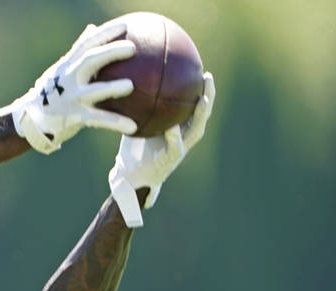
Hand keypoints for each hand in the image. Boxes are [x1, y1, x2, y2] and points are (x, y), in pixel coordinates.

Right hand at [10, 21, 138, 154]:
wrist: (29, 119)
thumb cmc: (49, 91)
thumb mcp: (61, 69)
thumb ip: (77, 51)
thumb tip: (92, 28)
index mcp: (67, 65)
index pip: (86, 44)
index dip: (105, 33)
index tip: (124, 26)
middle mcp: (68, 79)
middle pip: (89, 60)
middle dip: (110, 52)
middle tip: (131, 48)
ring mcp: (70, 98)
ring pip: (92, 91)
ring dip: (110, 88)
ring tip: (130, 86)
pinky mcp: (74, 117)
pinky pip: (97, 119)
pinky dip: (115, 123)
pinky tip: (133, 127)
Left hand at [108, 72, 215, 226]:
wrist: (129, 176)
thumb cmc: (133, 150)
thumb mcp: (136, 124)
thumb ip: (137, 107)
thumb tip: (127, 81)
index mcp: (179, 126)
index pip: (194, 105)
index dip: (201, 88)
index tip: (201, 69)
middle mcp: (183, 136)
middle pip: (202, 114)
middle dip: (208, 95)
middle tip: (207, 77)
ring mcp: (179, 149)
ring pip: (196, 131)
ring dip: (201, 115)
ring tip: (202, 99)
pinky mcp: (169, 161)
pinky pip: (175, 148)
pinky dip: (175, 138)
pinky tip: (173, 128)